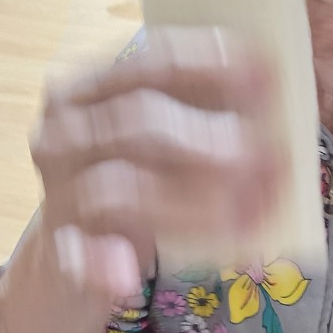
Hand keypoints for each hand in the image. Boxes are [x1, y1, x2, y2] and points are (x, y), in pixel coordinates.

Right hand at [29, 26, 277, 304]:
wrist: (75, 255)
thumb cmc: (137, 179)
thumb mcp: (163, 137)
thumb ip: (204, 112)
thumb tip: (274, 93)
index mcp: (92, 85)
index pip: (151, 58)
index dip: (210, 63)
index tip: (267, 75)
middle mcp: (63, 129)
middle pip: (139, 119)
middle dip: (211, 140)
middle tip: (270, 162)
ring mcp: (57, 191)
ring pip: (119, 186)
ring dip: (190, 203)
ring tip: (248, 215)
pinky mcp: (59, 250)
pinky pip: (74, 254)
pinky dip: (101, 263)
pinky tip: (125, 275)